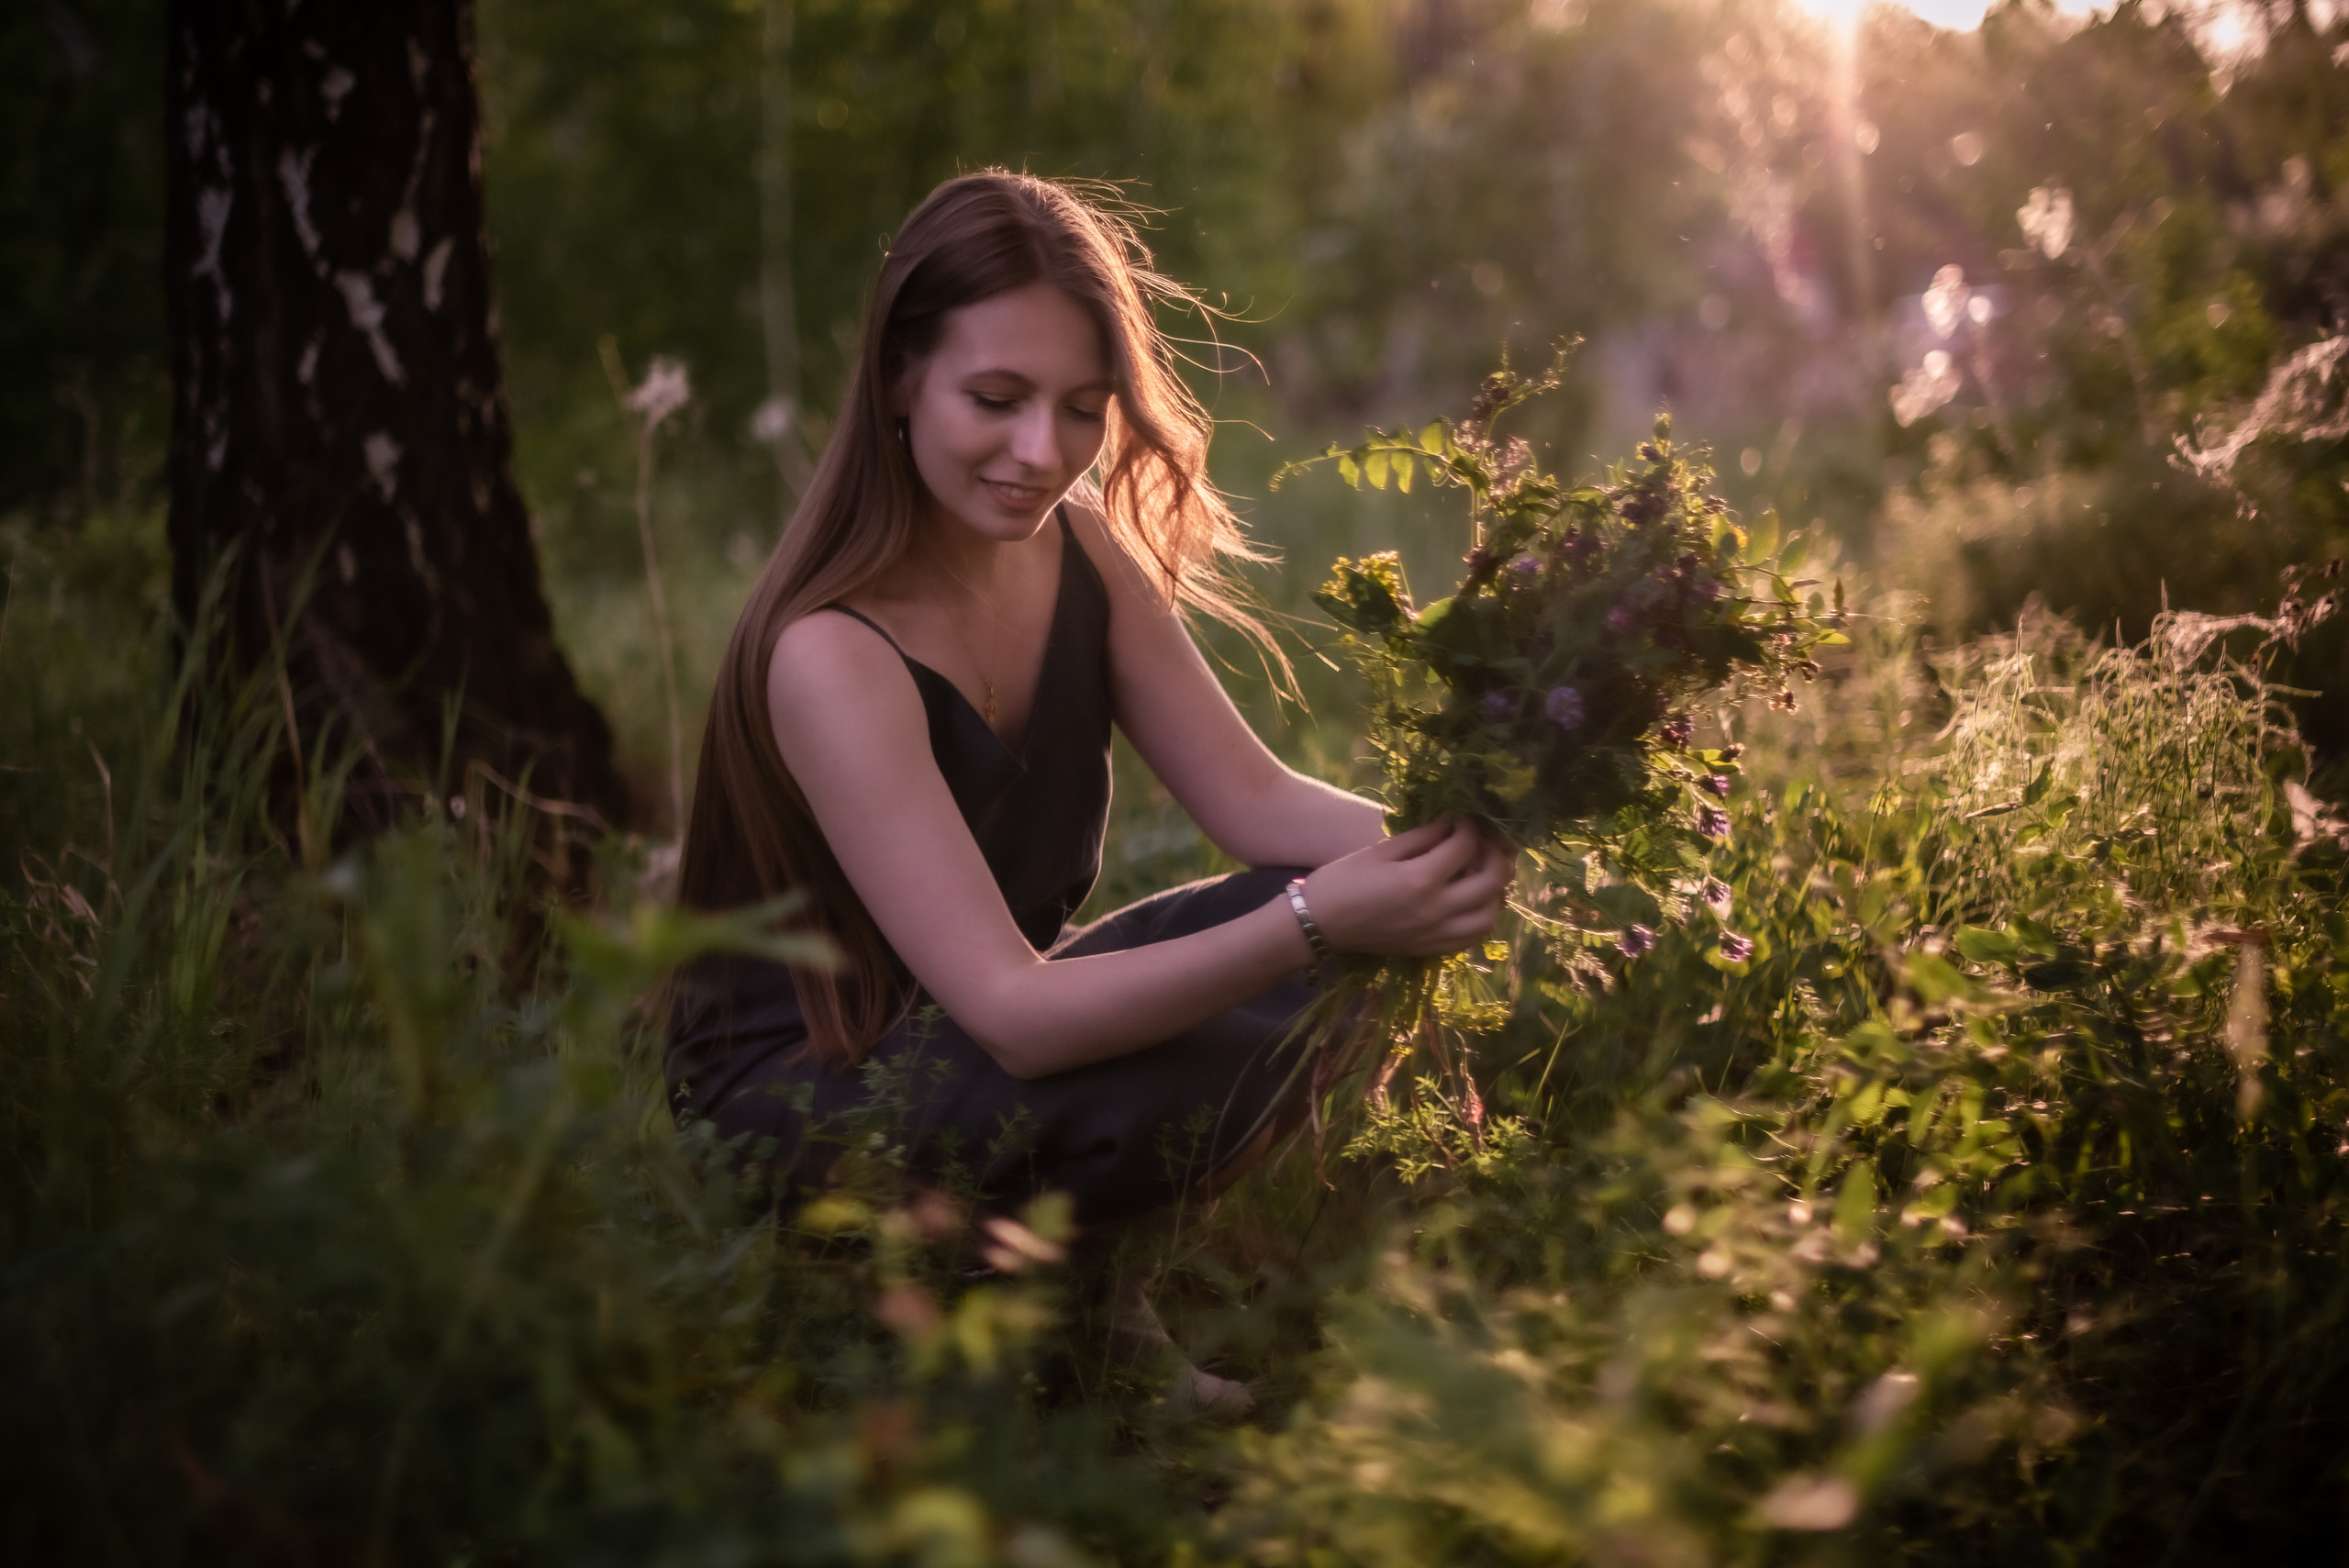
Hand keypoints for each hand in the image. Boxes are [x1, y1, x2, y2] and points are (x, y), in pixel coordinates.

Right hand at [1297, 818, 1514, 957]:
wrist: (1320, 924)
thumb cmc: (1344, 880)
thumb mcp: (1382, 850)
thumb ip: (1423, 837)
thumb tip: (1452, 823)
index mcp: (1420, 880)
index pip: (1465, 847)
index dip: (1468, 826)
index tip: (1460, 819)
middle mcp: (1437, 910)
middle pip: (1491, 881)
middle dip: (1496, 855)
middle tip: (1483, 843)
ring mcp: (1436, 934)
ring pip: (1489, 915)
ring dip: (1495, 891)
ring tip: (1482, 873)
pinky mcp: (1431, 949)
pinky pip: (1472, 936)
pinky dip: (1481, 917)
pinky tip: (1471, 901)